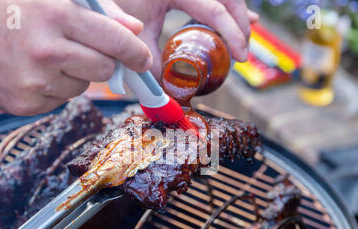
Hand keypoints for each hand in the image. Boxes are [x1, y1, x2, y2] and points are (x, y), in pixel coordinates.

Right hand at [0, 0, 151, 115]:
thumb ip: (95, 10)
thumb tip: (132, 28)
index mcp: (55, 14)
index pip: (115, 40)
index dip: (135, 52)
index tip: (143, 59)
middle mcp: (48, 50)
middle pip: (104, 69)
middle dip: (102, 62)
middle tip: (85, 52)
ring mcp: (35, 81)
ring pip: (82, 87)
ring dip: (73, 75)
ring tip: (43, 57)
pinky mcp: (24, 104)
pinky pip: (59, 100)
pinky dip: (53, 89)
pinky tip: (30, 73)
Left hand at [115, 0, 258, 76]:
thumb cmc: (113, 4)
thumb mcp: (134, 35)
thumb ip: (151, 62)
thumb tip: (168, 91)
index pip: (215, 9)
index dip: (233, 33)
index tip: (241, 57)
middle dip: (240, 23)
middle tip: (243, 52)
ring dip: (235, 14)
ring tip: (244, 36)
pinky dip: (223, 7)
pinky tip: (239, 16)